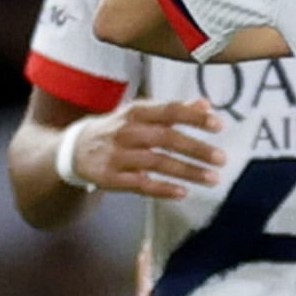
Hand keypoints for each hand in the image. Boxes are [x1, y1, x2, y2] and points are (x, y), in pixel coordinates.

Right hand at [66, 99, 227, 199]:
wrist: (73, 148)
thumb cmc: (117, 129)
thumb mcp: (140, 113)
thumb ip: (174, 109)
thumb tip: (206, 103)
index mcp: (136, 112)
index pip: (169, 110)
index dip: (194, 117)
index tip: (219, 124)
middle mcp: (126, 131)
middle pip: (165, 138)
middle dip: (196, 148)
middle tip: (222, 158)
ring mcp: (117, 155)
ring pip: (156, 162)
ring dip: (187, 171)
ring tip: (213, 178)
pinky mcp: (110, 177)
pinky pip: (139, 184)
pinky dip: (162, 189)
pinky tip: (183, 192)